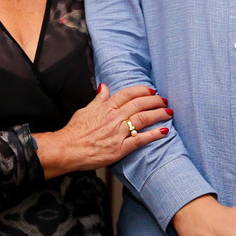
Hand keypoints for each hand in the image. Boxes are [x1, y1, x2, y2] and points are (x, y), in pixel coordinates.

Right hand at [33, 84, 170, 177]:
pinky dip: (153, 135)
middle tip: (164, 100)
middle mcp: (114, 118)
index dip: (142, 90)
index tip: (152, 90)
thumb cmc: (74, 131)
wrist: (67, 149)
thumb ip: (98, 98)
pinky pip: (140, 140)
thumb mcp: (85, 109)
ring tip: (168, 112)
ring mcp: (118, 133)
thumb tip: (104, 86)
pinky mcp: (120, 149)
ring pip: (143, 119)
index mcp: (106, 107)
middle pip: (139, 104)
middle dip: (155, 101)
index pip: (128, 94)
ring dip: (158, 114)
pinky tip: (163, 132)